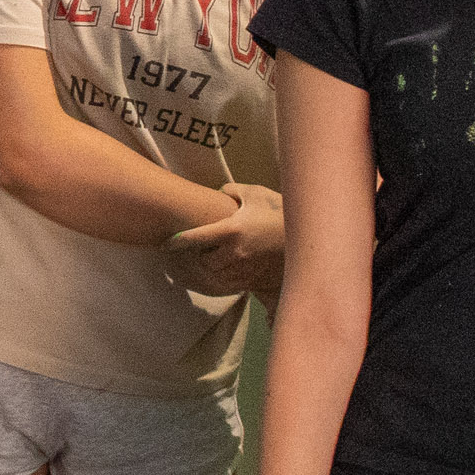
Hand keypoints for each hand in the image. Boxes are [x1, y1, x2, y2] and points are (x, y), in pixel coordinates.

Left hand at [164, 184, 285, 296]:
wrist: (309, 240)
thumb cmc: (281, 213)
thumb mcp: (256, 194)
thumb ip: (233, 191)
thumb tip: (219, 192)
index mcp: (231, 230)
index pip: (196, 238)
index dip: (177, 242)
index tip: (165, 244)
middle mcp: (235, 253)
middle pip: (205, 261)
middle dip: (204, 255)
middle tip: (209, 246)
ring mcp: (245, 269)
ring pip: (218, 275)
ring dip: (216, 267)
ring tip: (222, 256)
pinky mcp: (256, 280)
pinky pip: (233, 283)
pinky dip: (229, 276)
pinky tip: (235, 266)